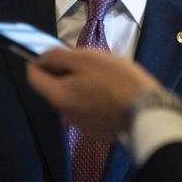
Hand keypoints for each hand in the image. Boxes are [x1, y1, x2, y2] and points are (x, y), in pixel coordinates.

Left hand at [27, 48, 161, 140]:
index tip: (52, 51)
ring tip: (105, 76)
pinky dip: (94, 98)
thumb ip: (57, 56)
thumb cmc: (116, 80)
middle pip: (54, 87)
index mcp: (58, 96)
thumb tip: (41, 57)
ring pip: (72, 97)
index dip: (39, 60)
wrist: (147, 112)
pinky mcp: (97, 129)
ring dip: (81, 85)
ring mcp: (81, 124)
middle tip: (88, 61)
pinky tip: (112, 92)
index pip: (33, 76)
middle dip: (65, 71)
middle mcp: (64, 113)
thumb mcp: (86, 58)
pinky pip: (87, 108)